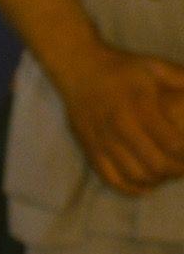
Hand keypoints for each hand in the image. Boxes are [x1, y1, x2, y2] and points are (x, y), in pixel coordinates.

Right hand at [53, 45, 183, 194]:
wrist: (80, 71)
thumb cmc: (123, 69)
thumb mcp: (156, 66)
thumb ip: (181, 80)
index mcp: (140, 106)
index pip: (172, 142)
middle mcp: (120, 127)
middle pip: (155, 164)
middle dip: (177, 170)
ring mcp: (103, 142)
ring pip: (135, 175)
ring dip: (157, 180)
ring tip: (168, 174)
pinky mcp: (91, 151)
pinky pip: (112, 179)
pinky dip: (132, 188)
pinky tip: (146, 185)